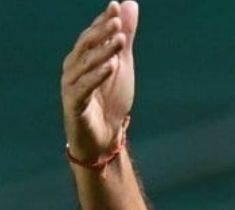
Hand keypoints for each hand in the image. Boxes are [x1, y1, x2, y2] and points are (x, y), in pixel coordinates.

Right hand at [61, 1, 138, 161]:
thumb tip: (128, 4)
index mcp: (82, 58)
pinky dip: (98, 76)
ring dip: (103, 52)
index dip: (103, 21)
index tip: (116, 7)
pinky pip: (85, 88)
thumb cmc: (110, 99)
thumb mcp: (122, 65)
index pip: (92, 35)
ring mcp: (72, 86)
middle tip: (117, 21)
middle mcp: (73, 69)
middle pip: (86, 46)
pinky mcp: (74, 105)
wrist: (105, 137)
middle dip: (101, 32)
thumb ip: (124, 38)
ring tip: (120, 41)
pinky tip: (111, 67)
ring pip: (86, 65)